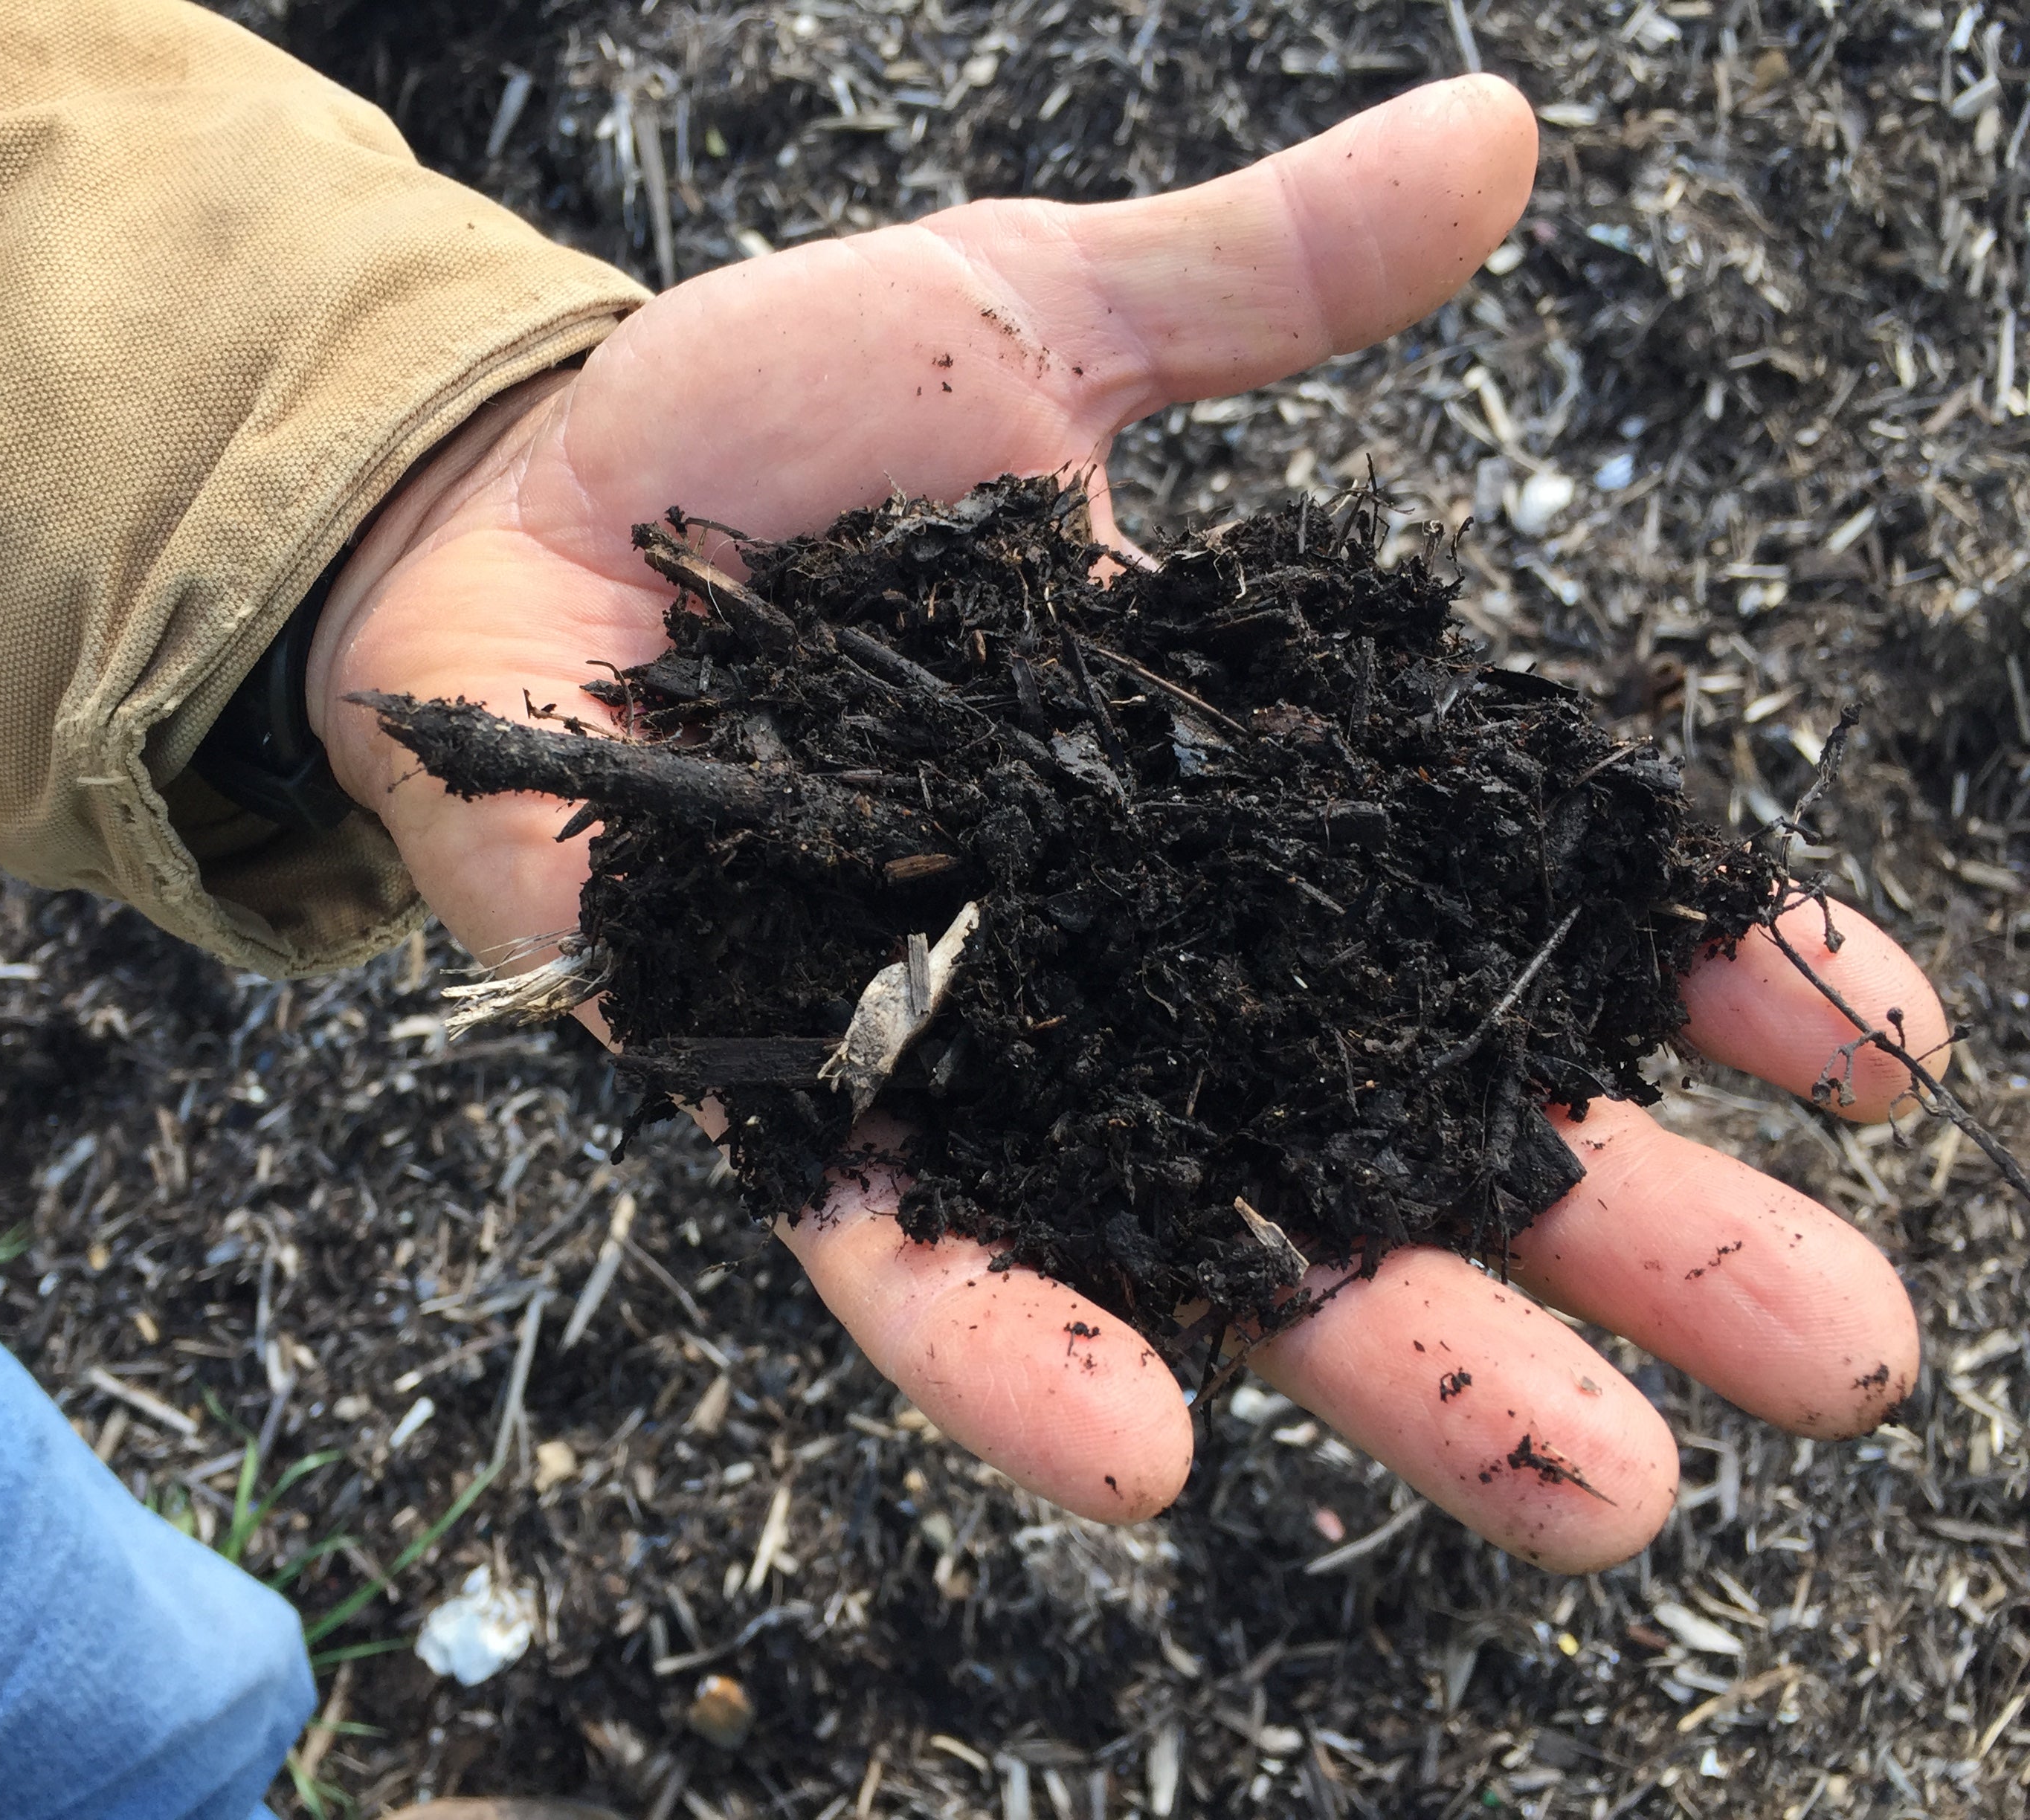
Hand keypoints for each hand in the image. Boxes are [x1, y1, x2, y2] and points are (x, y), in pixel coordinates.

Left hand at [304, 75, 1934, 1566]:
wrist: (517, 513)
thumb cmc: (771, 427)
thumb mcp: (1032, 323)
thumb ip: (1253, 279)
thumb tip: (1499, 135)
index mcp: (1240, 786)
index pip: (1510, 892)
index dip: (1702, 965)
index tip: (1877, 1050)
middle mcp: (1144, 953)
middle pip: (1417, 1115)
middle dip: (1631, 1241)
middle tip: (1844, 1361)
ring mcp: (978, 1044)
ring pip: (1216, 1236)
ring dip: (1398, 1367)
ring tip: (1597, 1496)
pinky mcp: (788, 1097)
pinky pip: (908, 1257)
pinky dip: (1011, 1353)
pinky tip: (1150, 1456)